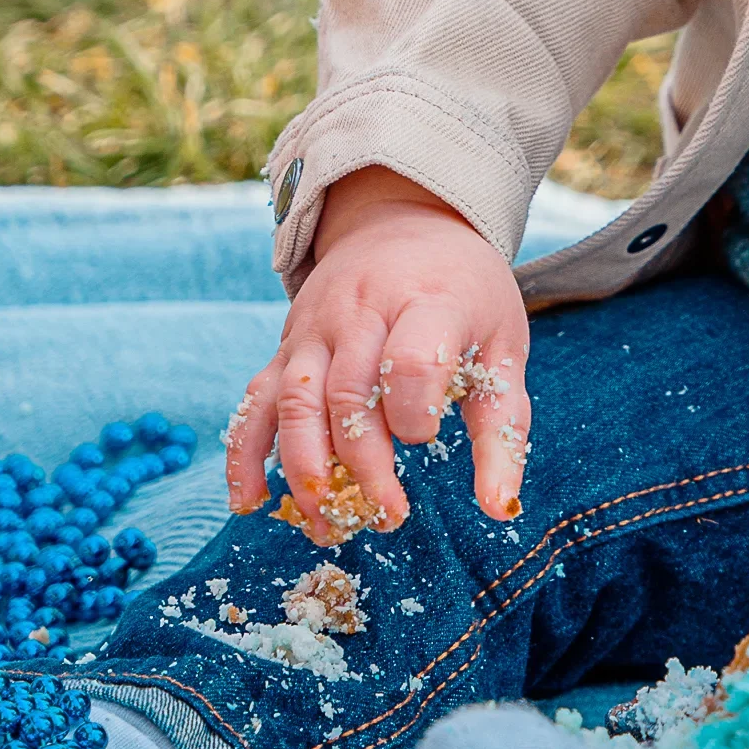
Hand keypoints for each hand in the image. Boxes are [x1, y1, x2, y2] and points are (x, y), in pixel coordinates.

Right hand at [226, 166, 532, 527]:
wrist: (407, 222)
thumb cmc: (468, 295)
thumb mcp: (503, 346)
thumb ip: (503, 428)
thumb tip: (499, 510)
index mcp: (428, 302)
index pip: (411, 360)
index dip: (415, 410)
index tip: (427, 437)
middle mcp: (362, 311)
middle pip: (348, 393)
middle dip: (362, 465)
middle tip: (387, 515)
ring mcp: (316, 328)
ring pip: (296, 401)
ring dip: (304, 470)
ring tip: (326, 525)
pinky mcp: (286, 346)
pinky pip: (255, 399)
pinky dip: (244, 451)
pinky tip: (250, 501)